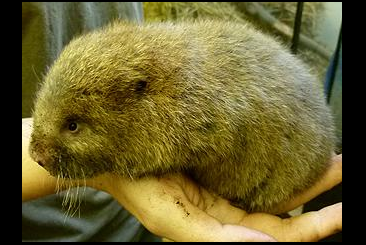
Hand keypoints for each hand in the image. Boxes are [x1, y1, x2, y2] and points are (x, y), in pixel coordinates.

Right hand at [22, 118, 341, 241]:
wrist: (117, 154)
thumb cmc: (138, 187)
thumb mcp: (172, 219)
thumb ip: (217, 238)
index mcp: (220, 227)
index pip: (276, 234)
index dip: (313, 227)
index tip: (343, 212)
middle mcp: (228, 209)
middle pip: (285, 210)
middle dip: (321, 197)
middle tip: (346, 168)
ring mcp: (226, 184)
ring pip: (276, 186)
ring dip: (308, 176)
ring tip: (337, 158)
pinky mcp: (221, 161)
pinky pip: (259, 164)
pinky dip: (281, 159)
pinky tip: (298, 147)